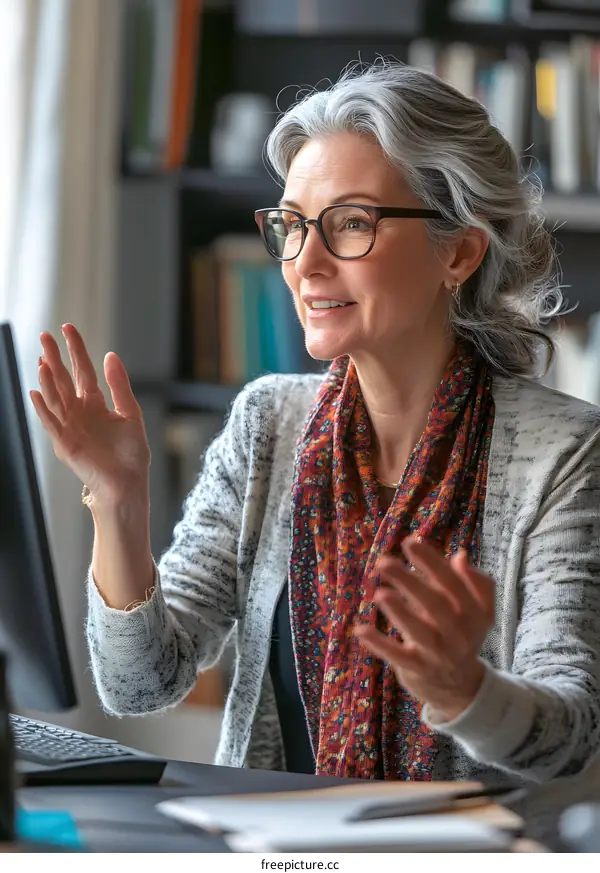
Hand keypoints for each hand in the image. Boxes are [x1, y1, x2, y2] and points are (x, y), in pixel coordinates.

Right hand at [30, 324, 150, 506]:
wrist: (129, 483)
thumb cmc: (131, 454)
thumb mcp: (130, 413)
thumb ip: (119, 385)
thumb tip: (111, 355)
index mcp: (94, 403)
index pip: (82, 370)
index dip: (75, 349)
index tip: (68, 328)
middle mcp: (78, 412)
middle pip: (63, 379)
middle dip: (55, 357)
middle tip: (45, 335)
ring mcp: (69, 427)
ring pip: (55, 397)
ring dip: (48, 379)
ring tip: (43, 360)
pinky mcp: (65, 443)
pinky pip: (51, 423)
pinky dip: (43, 408)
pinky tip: (36, 392)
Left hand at [355, 536, 494, 722]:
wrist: (460, 687)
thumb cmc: (460, 634)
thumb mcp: (478, 611)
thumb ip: (473, 582)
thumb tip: (459, 556)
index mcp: (475, 613)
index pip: (454, 584)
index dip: (432, 562)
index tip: (410, 542)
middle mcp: (459, 634)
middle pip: (436, 605)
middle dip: (410, 582)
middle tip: (384, 562)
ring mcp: (438, 654)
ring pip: (419, 632)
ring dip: (399, 612)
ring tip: (379, 593)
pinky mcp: (418, 670)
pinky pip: (397, 657)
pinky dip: (379, 644)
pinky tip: (361, 629)